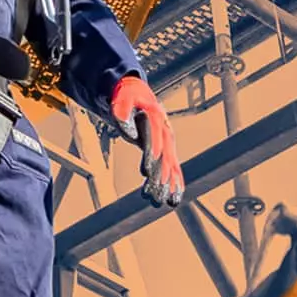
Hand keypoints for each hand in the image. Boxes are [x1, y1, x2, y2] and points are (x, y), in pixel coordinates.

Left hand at [110, 73, 182, 206]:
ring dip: (168, 185)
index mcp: (155, 117)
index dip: (151, 154)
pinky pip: (172, 167)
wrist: (137, 93)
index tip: (146, 171)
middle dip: (160, 176)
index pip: (154, 138)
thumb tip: (127, 131)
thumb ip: (122, 111)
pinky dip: (175, 183)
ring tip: (166, 203)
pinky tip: (175, 198)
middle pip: (164, 155)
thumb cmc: (127, 96)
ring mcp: (167, 141)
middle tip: (155, 194)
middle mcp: (165, 131)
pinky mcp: (165, 149)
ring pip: (170, 165)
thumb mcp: (121, 99)